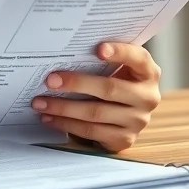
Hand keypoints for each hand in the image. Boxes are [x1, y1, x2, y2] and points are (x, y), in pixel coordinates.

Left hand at [32, 42, 160, 152]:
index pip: (139, 58)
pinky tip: (49, 117)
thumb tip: (63, 52)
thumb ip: (102, 60)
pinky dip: (66, 124)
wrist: (125, 116)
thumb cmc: (115, 82)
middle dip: (76, 84)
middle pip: (110, 89)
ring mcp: (138, 121)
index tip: (98, 49)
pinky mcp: (124, 139)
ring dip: (64, 108)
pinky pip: (91, 131)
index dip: (120, 52)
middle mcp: (147, 97)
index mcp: (149, 73)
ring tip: (40, 102)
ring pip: (96, 113)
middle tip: (50, 80)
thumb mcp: (117, 69)